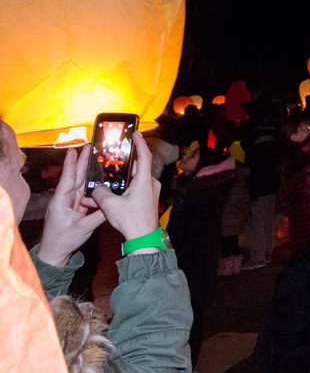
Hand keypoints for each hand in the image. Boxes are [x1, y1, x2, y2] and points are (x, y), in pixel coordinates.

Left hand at [38, 146, 105, 266]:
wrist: (54, 253)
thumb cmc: (64, 240)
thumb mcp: (83, 228)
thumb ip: (99, 215)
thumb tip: (112, 204)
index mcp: (61, 201)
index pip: (68, 178)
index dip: (72, 164)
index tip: (74, 149)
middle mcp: (64, 199)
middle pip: (75, 177)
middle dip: (81, 162)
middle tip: (88, 147)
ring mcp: (69, 203)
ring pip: (80, 184)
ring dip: (86, 171)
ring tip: (94, 158)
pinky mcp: (75, 209)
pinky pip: (84, 194)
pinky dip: (90, 185)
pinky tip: (97, 178)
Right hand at [91, 132, 161, 250]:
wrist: (143, 239)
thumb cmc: (130, 220)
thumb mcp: (110, 205)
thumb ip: (100, 193)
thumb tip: (96, 188)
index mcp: (144, 181)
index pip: (144, 156)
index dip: (140, 143)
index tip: (136, 133)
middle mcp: (150, 184)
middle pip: (137, 167)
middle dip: (124, 162)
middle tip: (115, 154)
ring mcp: (150, 193)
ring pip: (134, 180)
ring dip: (120, 179)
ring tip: (106, 176)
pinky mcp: (147, 201)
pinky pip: (134, 189)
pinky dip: (122, 189)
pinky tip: (109, 193)